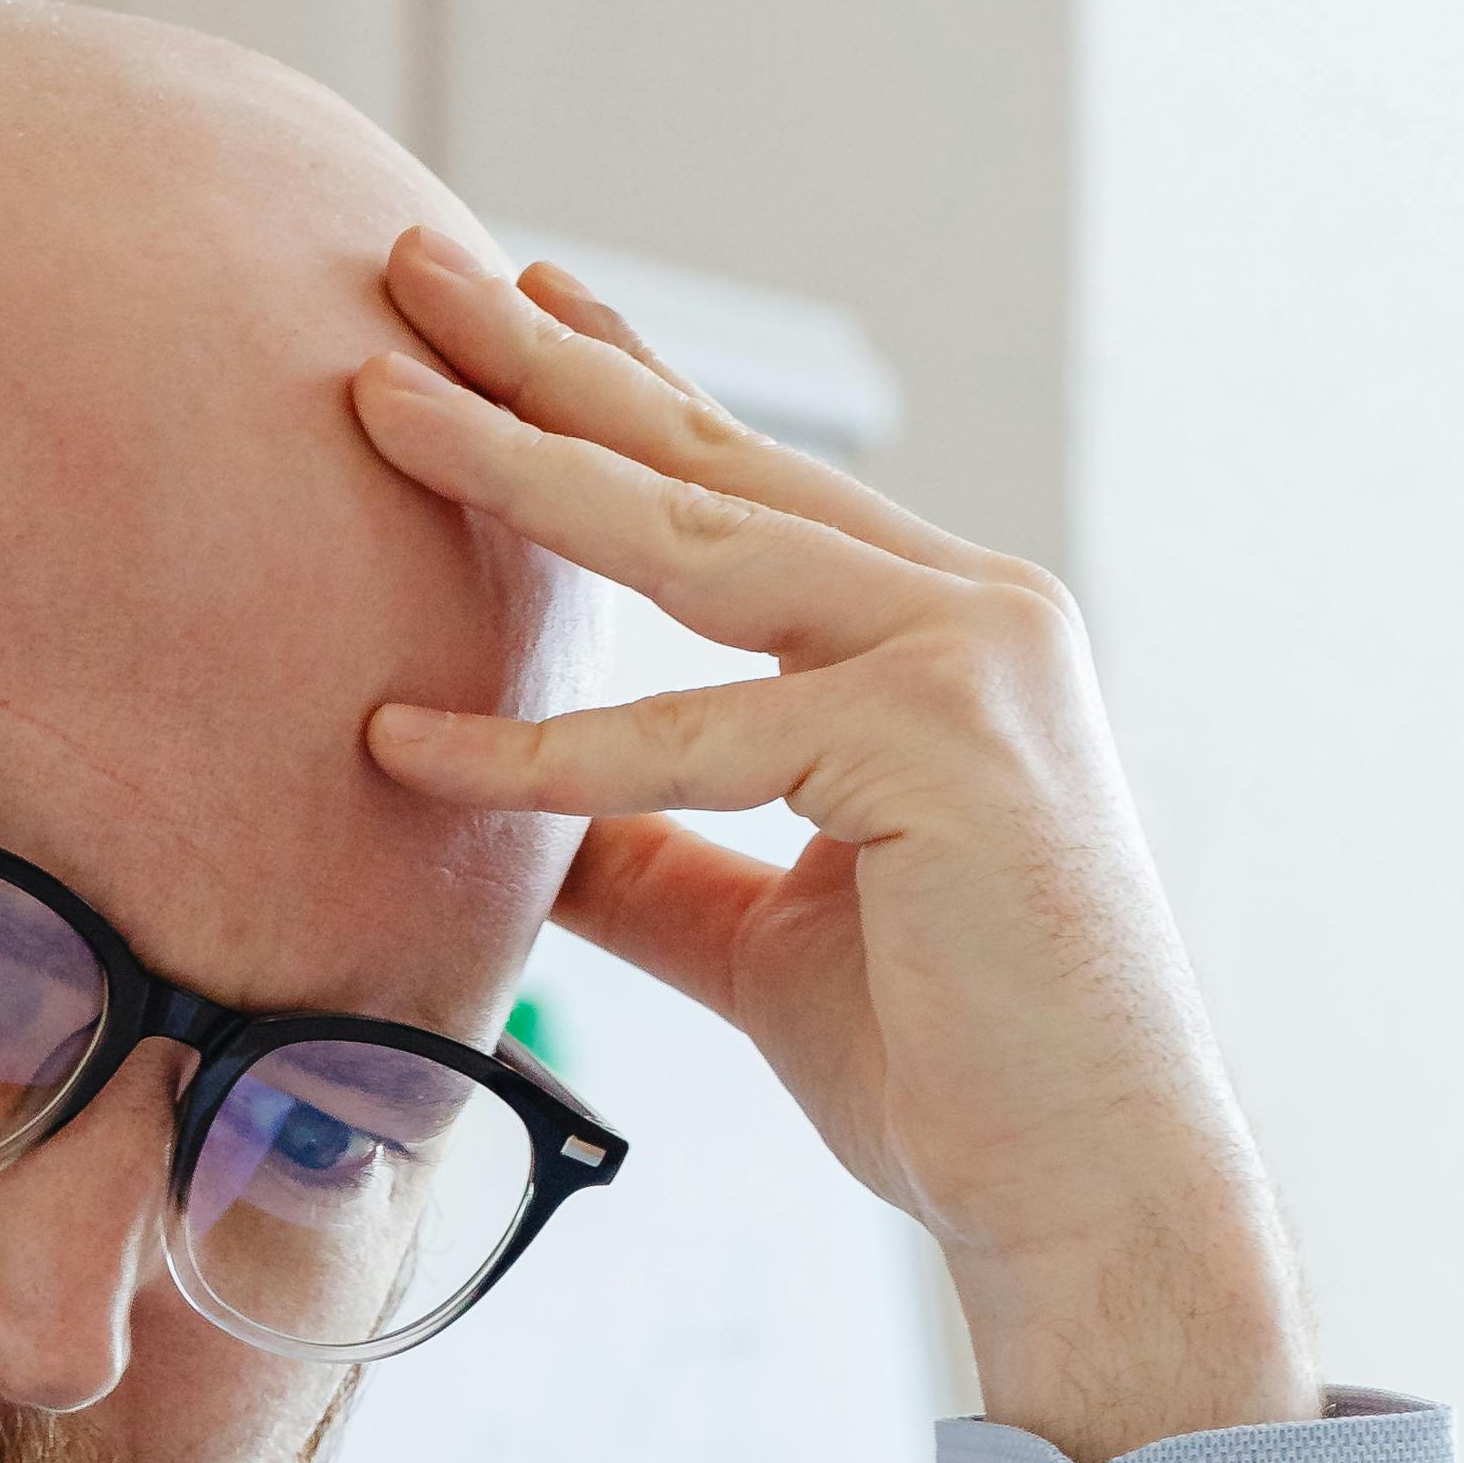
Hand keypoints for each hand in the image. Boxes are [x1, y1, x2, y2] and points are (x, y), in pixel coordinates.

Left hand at [353, 234, 1316, 1462]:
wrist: (1087, 1198)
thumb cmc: (952, 1073)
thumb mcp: (761, 937)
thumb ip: (652, 860)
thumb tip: (517, 828)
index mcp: (945, 637)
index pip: (754, 480)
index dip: (627, 381)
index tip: (514, 298)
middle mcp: (973, 612)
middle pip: (714, 463)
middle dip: (546, 362)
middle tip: (409, 264)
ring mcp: (970, 663)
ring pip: (699, 541)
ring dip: (522, 465)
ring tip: (376, 403)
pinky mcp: (942, 751)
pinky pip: (692, 736)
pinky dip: (539, 748)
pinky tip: (404, 742)